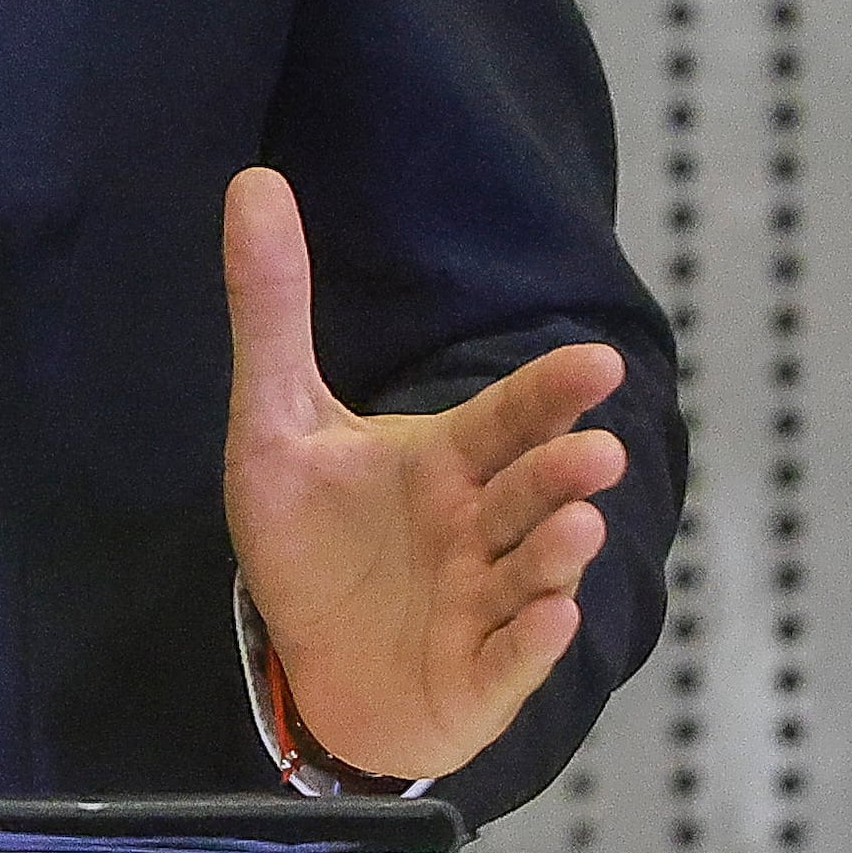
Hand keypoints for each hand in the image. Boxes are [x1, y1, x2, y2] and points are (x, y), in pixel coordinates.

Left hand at [219, 165, 629, 781]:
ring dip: (556, 552)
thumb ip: (272, 309)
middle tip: (595, 450)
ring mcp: (484, 603)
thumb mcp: (275, 419)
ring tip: (577, 523)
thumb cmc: (315, 541)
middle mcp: (479, 528)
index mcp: (446, 463)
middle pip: (529, 492)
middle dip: (563, 471)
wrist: (315, 662)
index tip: (599, 360)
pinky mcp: (474, 672)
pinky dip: (528, 642)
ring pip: (531, 572)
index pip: (506, 419)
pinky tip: (546, 619)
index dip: (550, 392)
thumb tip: (252, 181)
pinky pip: (508, 658)